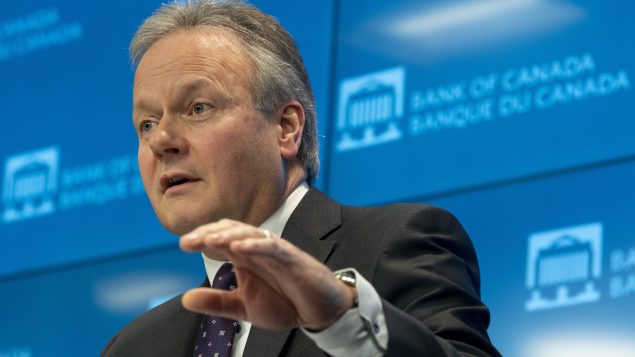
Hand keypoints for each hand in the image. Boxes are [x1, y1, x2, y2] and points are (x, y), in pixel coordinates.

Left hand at [179, 219, 356, 330]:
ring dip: (229, 235)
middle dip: (210, 233)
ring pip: (250, 234)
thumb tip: (185, 298)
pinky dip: (256, 246)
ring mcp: (275, 251)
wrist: (319, 312)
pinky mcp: (292, 258)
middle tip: (189, 241)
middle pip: (232, 230)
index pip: (221, 238)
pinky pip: (273, 247)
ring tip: (210, 240)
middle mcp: (258, 249)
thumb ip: (217, 302)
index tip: (183, 244)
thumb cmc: (284, 302)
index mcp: (245, 257)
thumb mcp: (243, 308)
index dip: (202, 238)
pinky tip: (239, 248)